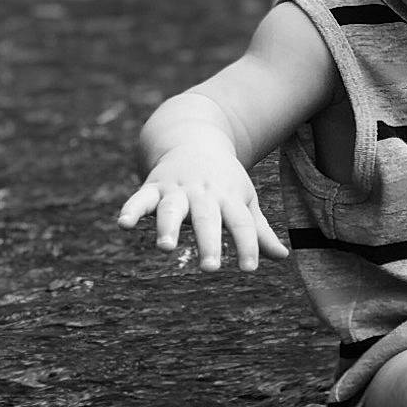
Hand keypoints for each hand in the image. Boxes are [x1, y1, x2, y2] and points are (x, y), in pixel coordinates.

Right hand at [117, 148, 288, 273]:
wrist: (195, 137)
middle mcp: (203, 194)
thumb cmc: (224, 180)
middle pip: (207, 218)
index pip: (241, 224)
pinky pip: (140, 198)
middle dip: (209, 242)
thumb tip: (283, 257)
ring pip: (172, 209)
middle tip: (211, 268)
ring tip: (165, 248)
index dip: (247, 246)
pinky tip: (123, 224)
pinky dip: (131, 210)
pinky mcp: (153, 186)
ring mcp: (177, 189)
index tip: (249, 268)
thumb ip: (258, 231)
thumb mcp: (244, 200)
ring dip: (168, 227)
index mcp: (229, 198)